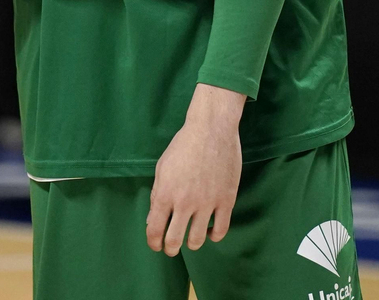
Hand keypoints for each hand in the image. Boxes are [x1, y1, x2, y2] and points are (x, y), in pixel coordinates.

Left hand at [146, 84, 245, 255]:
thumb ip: (156, 196)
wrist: (211, 130)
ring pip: (197, 240)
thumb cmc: (183, 146)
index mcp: (164, 194)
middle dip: (170, 248)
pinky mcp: (226, 200)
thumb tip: (152, 220)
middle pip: (175, 241)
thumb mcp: (162, 169)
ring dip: (191, 243)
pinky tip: (209, 231)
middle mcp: (184, 203)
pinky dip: (213, 236)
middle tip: (171, 248)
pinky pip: (220, 230)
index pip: (154, 230)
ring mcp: (207, 203)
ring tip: (190, 239)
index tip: (156, 245)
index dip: (153, 243)